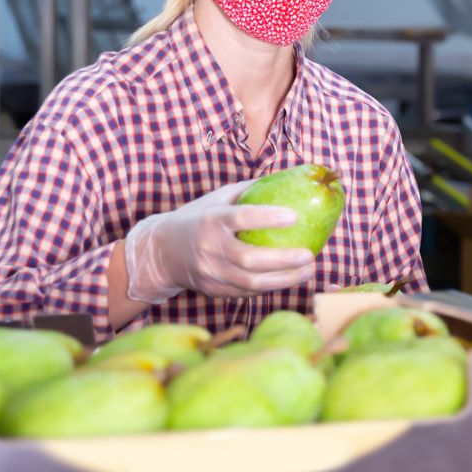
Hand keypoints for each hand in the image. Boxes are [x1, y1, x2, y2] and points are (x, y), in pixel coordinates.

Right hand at [122, 180, 315, 302]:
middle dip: (284, 259)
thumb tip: (290, 179)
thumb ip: (250, 191)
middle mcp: (208, 248)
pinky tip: (292, 278)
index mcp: (210, 220)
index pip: (241, 218)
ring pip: (251, 282)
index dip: (269, 218)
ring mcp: (210, 273)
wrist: (162, 251)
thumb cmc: (200, 219)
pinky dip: (272, 286)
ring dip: (285, 279)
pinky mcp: (214, 291)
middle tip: (310, 254)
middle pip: (250, 259)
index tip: (295, 216)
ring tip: (309, 269)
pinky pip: (248, 292)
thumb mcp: (217, 199)